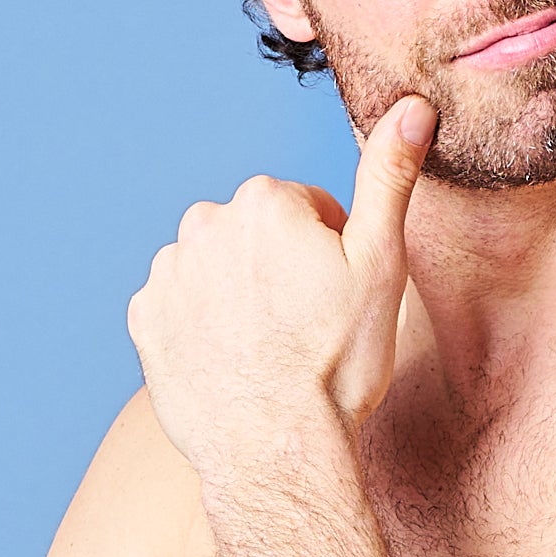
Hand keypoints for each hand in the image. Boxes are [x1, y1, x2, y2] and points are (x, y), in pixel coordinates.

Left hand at [129, 95, 434, 478]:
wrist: (276, 449)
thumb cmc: (337, 363)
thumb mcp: (380, 266)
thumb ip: (389, 179)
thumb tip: (411, 107)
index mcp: (265, 200)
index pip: (307, 210)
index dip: (332, 255)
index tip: (338, 300)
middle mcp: (205, 222)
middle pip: (256, 235)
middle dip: (280, 269)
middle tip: (307, 327)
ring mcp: (168, 272)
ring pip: (216, 270)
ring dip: (239, 296)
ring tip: (270, 349)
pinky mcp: (145, 319)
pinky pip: (179, 309)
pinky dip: (203, 328)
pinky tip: (234, 363)